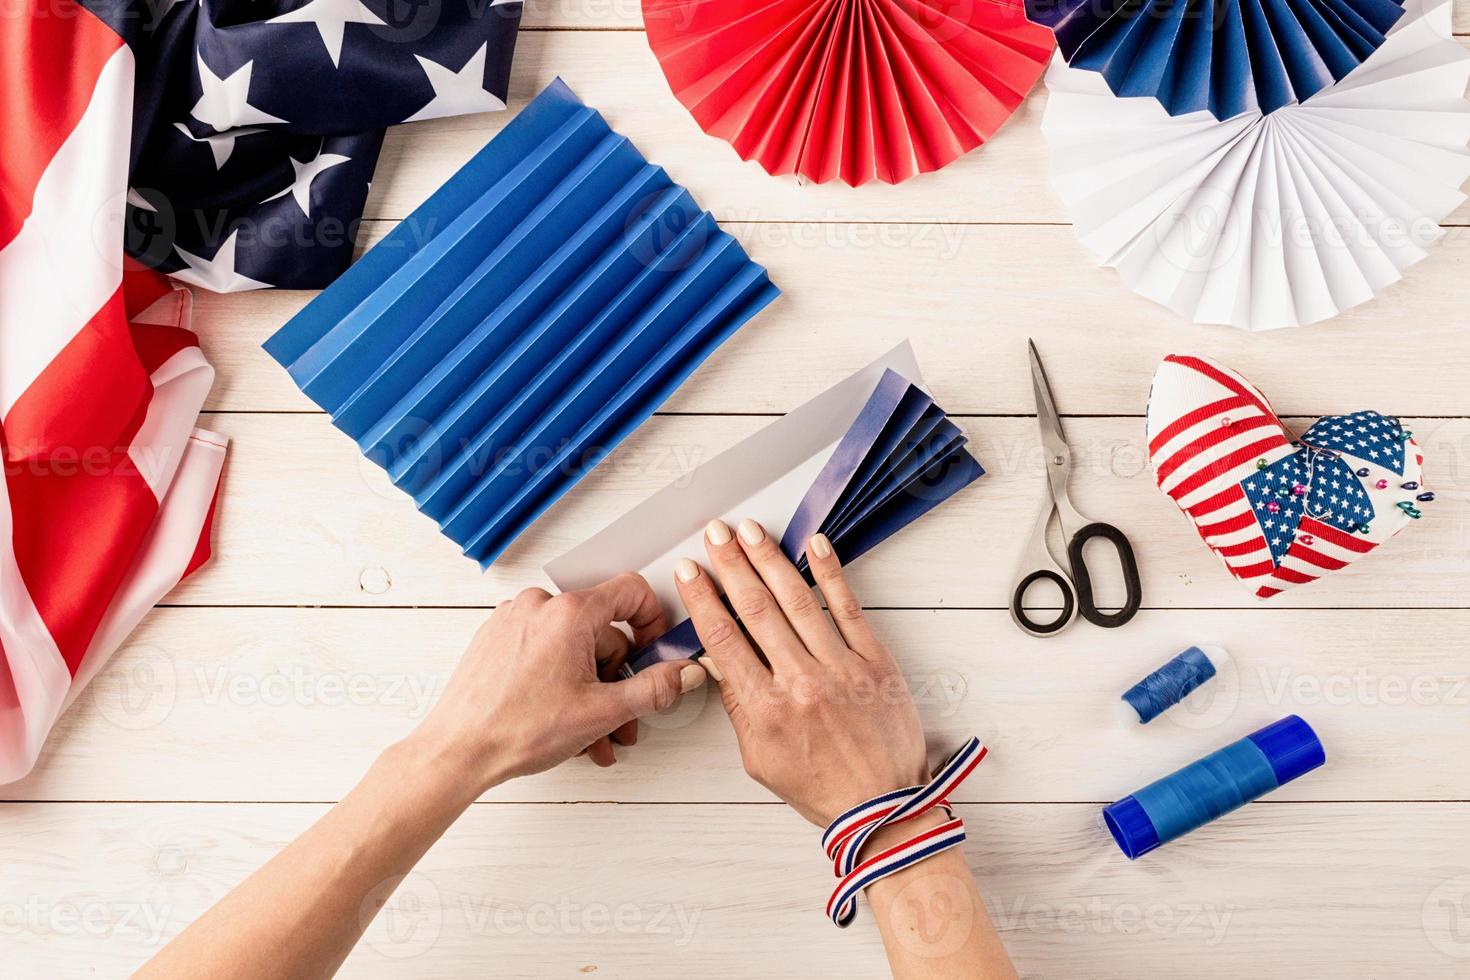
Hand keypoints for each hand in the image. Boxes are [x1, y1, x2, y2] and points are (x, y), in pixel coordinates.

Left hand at [412, 574, 706, 792]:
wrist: (458, 751)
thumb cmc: (515, 729)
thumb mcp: (602, 712)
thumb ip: (654, 689)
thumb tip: (682, 673)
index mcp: (569, 613)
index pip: (631, 591)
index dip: (654, 622)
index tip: (656, 651)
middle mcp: (539, 606)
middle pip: (602, 630)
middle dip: (618, 679)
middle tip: (622, 718)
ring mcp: (515, 621)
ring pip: (573, 648)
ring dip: (591, 690)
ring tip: (592, 734)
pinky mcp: (498, 639)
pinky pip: (545, 652)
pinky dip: (561, 682)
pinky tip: (565, 721)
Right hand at [675, 518, 927, 826]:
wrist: (884, 808)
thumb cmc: (821, 788)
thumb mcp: (759, 759)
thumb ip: (737, 707)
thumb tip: (718, 662)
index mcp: (766, 709)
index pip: (723, 639)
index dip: (702, 599)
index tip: (689, 571)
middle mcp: (800, 682)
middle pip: (756, 609)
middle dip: (731, 565)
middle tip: (715, 533)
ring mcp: (840, 668)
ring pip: (797, 600)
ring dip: (770, 560)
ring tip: (751, 531)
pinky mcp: (874, 661)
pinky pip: (849, 608)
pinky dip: (830, 573)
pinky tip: (814, 545)